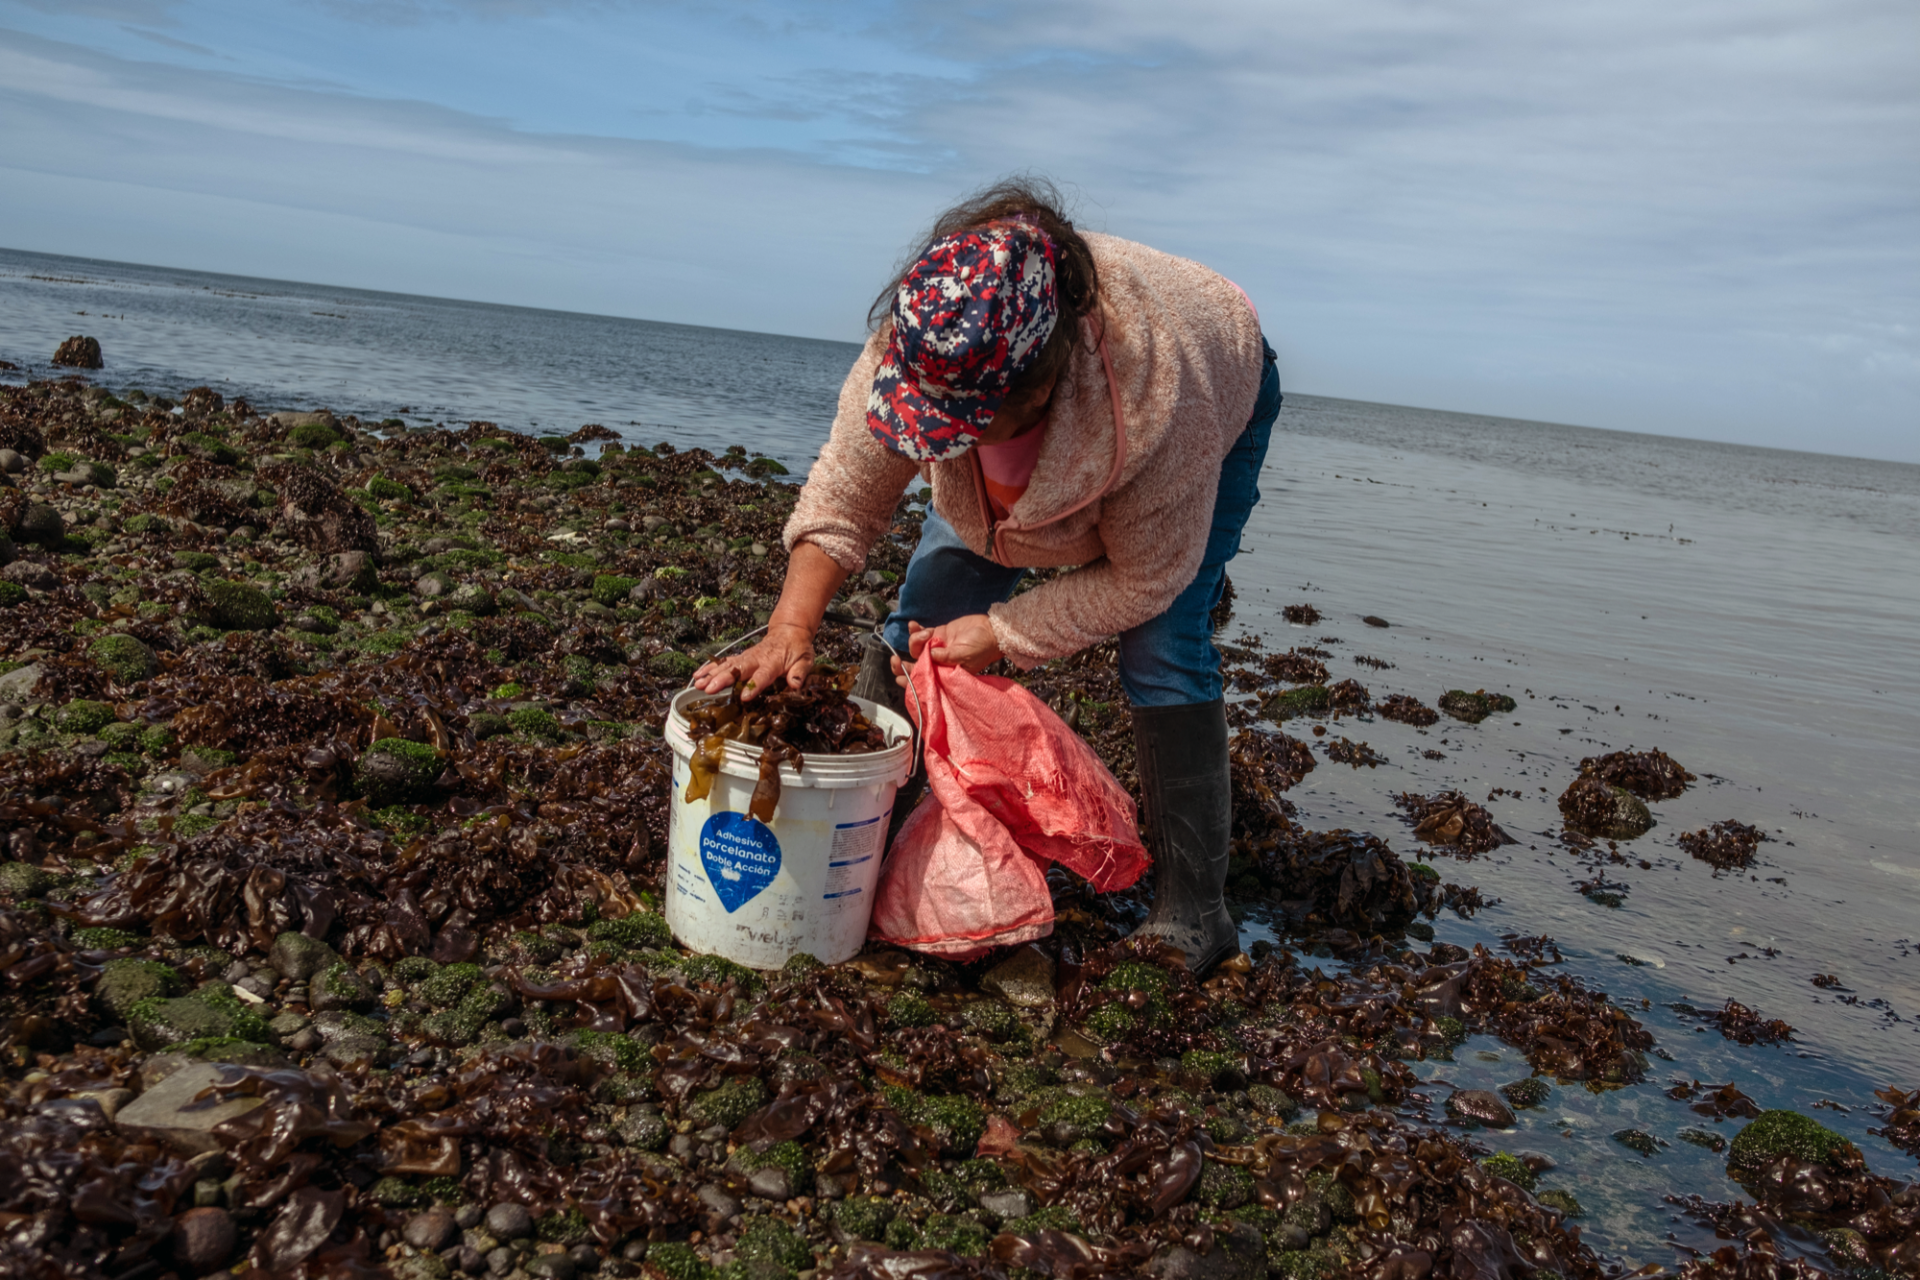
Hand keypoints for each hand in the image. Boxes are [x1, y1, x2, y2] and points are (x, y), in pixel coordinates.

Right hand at [692, 624, 814, 700]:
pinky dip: (709, 668)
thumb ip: (800, 672)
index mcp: (773, 661)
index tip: (744, 697)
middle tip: (709, 689)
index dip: (754, 685)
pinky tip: (697, 676)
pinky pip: (723, 663)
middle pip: (738, 669)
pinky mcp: (740, 658)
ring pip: (726, 665)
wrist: (789, 631)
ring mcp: (746, 657)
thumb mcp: (806, 660)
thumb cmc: (797, 648)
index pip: (763, 675)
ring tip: (698, 684)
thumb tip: (795, 684)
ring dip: (711, 674)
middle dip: (722, 679)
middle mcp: (756, 658)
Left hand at [893, 616, 1001, 684]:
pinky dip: (915, 630)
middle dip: (902, 664)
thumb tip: (929, 655)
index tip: (899, 677)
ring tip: (927, 634)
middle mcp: (939, 663)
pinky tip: (913, 625)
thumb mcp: (965, 656)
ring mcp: (937, 649)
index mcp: (945, 674)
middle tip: (894, 659)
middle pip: (915, 666)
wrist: (991, 630)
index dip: (910, 681)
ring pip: (916, 648)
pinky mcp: (938, 635)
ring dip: (916, 640)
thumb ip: (946, 657)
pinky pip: (921, 634)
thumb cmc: (983, 647)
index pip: (925, 680)